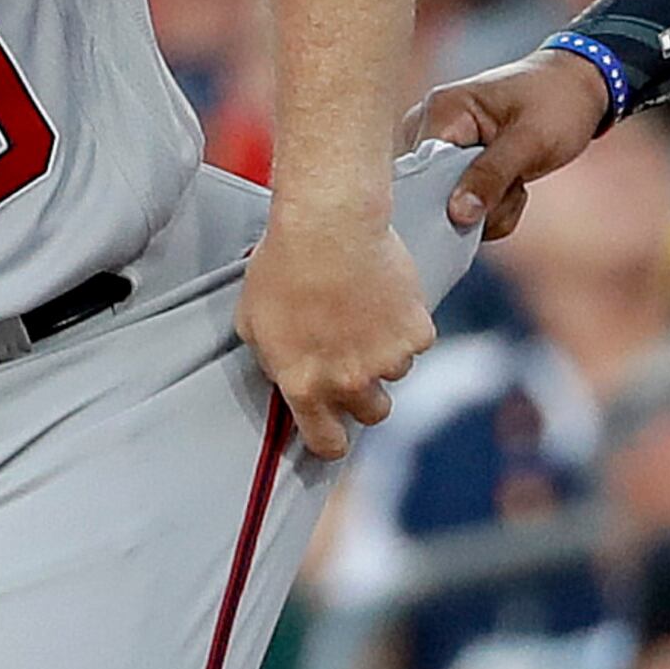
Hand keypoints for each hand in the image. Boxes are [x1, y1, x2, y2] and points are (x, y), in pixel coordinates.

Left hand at [243, 200, 435, 461]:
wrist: (330, 224)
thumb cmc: (284, 263)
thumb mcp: (252, 322)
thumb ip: (274, 360)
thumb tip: (284, 372)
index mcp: (305, 385)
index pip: (326, 444)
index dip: (332, 438)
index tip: (334, 428)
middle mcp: (349, 382)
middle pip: (373, 414)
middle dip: (366, 394)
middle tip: (355, 359)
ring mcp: (387, 359)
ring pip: (396, 372)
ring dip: (386, 351)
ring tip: (366, 311)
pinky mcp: (417, 332)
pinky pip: (417, 339)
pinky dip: (407, 322)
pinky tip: (385, 294)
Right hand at [406, 48, 611, 240]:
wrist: (576, 89)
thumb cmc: (557, 102)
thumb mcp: (531, 141)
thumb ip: (491, 176)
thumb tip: (455, 215)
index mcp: (441, 110)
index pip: (420, 174)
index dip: (449, 201)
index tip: (492, 201)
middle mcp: (427, 127)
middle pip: (432, 196)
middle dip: (479, 206)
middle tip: (517, 184)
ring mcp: (438, 147)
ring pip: (449, 208)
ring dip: (491, 209)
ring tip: (519, 179)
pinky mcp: (451, 165)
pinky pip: (462, 207)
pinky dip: (492, 208)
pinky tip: (513, 184)